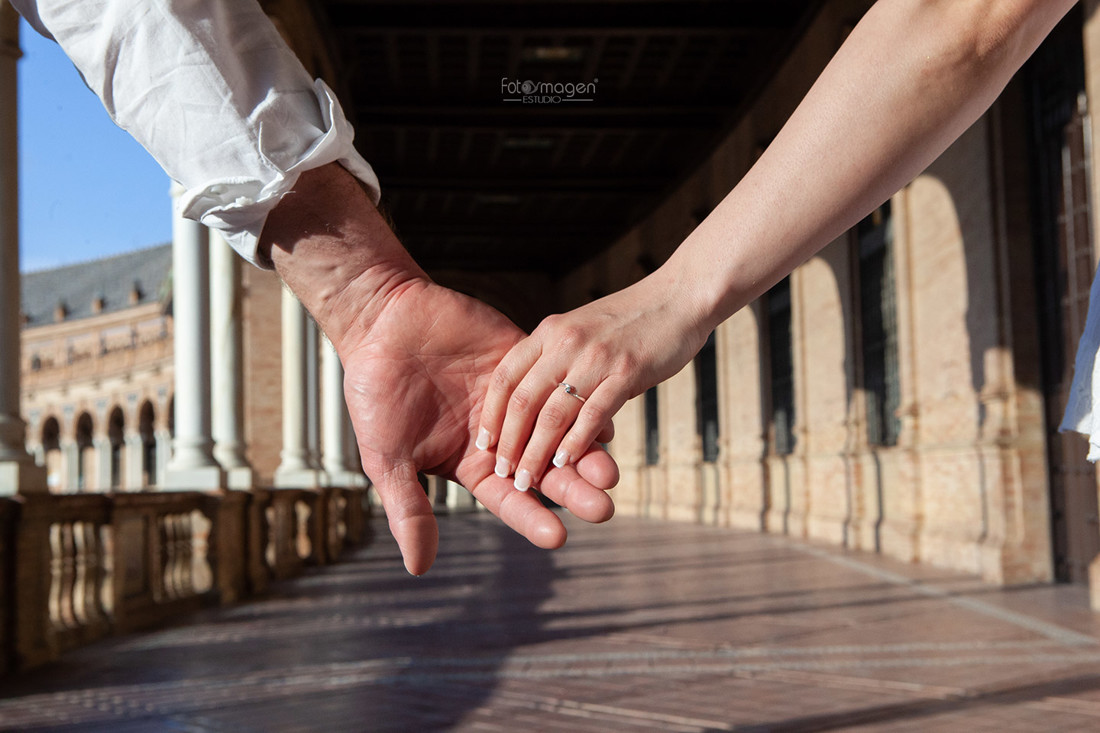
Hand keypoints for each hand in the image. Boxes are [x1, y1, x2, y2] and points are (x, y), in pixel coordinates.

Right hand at [261, 163, 617, 575]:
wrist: (382, 324)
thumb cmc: (375, 394)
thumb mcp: (387, 457)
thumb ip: (409, 510)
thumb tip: (420, 569)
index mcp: (473, 464)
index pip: (510, 499)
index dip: (532, 518)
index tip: (557, 537)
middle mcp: (503, 437)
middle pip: (546, 470)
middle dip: (575, 490)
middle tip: (605, 507)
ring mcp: (518, 399)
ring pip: (560, 429)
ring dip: (586, 450)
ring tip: (610, 470)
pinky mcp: (525, 361)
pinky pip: (558, 383)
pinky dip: (580, 400)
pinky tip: (604, 416)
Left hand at [477, 270, 711, 489]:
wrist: (679, 297)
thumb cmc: (631, 320)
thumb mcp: (581, 330)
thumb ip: (558, 360)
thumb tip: (538, 403)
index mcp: (550, 331)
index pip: (505, 375)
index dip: (491, 413)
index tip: (483, 442)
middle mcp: (566, 342)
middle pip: (522, 399)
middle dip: (509, 442)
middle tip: (502, 472)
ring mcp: (596, 357)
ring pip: (553, 413)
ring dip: (537, 452)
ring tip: (527, 479)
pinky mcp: (626, 372)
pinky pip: (593, 414)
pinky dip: (576, 443)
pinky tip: (566, 463)